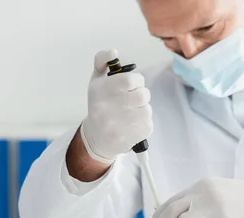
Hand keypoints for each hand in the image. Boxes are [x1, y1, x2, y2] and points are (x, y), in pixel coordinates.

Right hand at [80, 49, 152, 163]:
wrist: (96, 138)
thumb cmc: (100, 105)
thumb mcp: (96, 81)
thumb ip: (102, 61)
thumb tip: (113, 52)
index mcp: (99, 91)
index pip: (130, 80)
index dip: (137, 81)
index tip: (133, 85)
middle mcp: (105, 109)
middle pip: (143, 95)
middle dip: (141, 95)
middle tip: (133, 100)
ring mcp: (116, 126)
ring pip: (147, 110)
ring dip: (143, 110)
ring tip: (131, 113)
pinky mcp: (127, 139)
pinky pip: (148, 125)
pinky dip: (143, 124)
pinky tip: (132, 125)